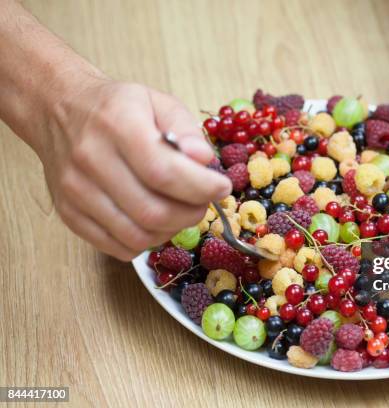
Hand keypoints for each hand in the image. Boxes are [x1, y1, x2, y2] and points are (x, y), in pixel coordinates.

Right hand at [38, 77, 230, 260]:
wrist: (59, 109)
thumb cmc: (117, 107)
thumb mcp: (158, 102)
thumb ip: (186, 129)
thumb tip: (205, 161)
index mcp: (117, 125)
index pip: (164, 172)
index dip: (201, 187)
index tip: (222, 187)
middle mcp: (90, 160)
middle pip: (152, 211)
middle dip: (191, 213)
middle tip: (203, 202)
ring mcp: (75, 191)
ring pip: (136, 235)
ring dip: (171, 231)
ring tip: (181, 211)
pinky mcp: (69, 213)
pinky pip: (117, 247)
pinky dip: (146, 242)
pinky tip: (156, 222)